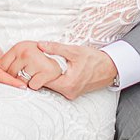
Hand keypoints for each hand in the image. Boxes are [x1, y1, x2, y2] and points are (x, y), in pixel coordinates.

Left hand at [0, 40, 119, 101]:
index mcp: (68, 84)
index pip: (45, 81)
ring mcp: (71, 94)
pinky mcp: (73, 92)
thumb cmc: (94, 59)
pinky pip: (59, 86)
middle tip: (31, 65)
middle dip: (39, 75)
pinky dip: (55, 78)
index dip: (35, 73)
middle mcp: (69, 92)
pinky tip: (53, 69)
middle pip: (47, 85)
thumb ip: (56, 48)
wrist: (111, 68)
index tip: (28, 65)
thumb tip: (40, 45)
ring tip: (41, 66)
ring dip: (47, 76)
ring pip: (53, 86)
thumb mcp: (74, 51)